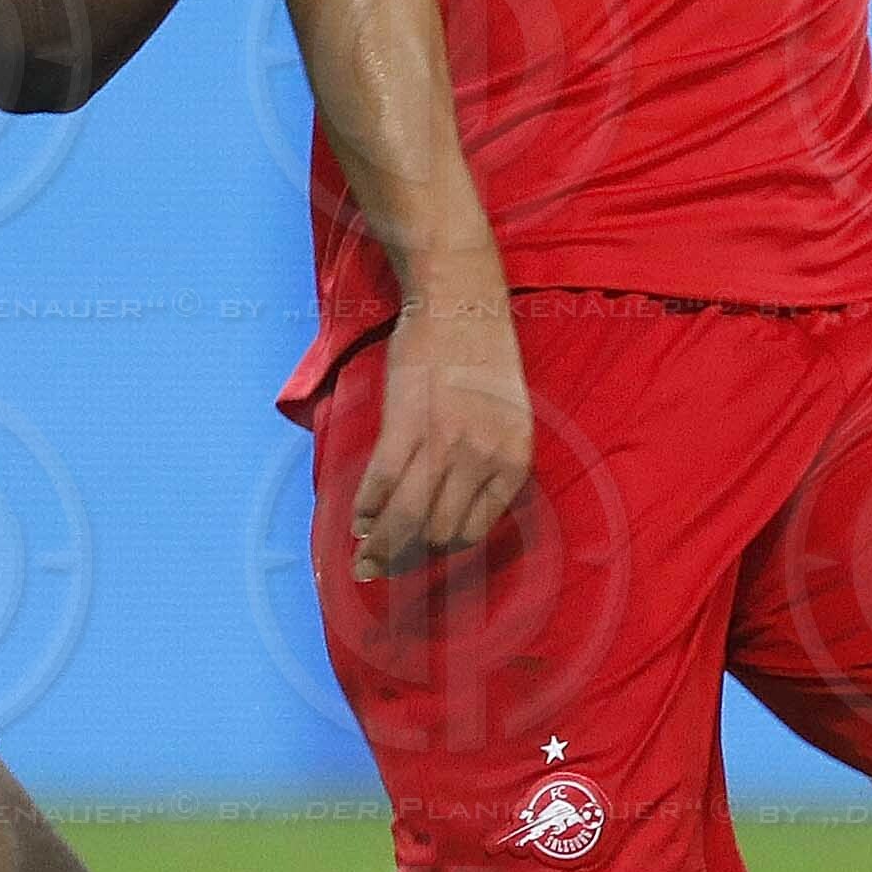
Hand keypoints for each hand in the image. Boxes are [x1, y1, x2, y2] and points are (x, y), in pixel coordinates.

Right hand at [350, 289, 532, 577]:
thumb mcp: (508, 418)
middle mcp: (483, 459)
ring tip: (363, 563)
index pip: (474, 532)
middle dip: (408, 556)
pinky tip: (358, 518)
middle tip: (384, 567)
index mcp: (514, 462)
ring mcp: (444, 444)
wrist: (460, 304)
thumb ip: (489, 464)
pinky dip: (366, 508)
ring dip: (380, 549)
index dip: (442, 550)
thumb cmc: (484, 359)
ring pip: (407, 518)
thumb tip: (453, 507)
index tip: (421, 552)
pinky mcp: (406, 425)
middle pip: (438, 534)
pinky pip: (381, 483)